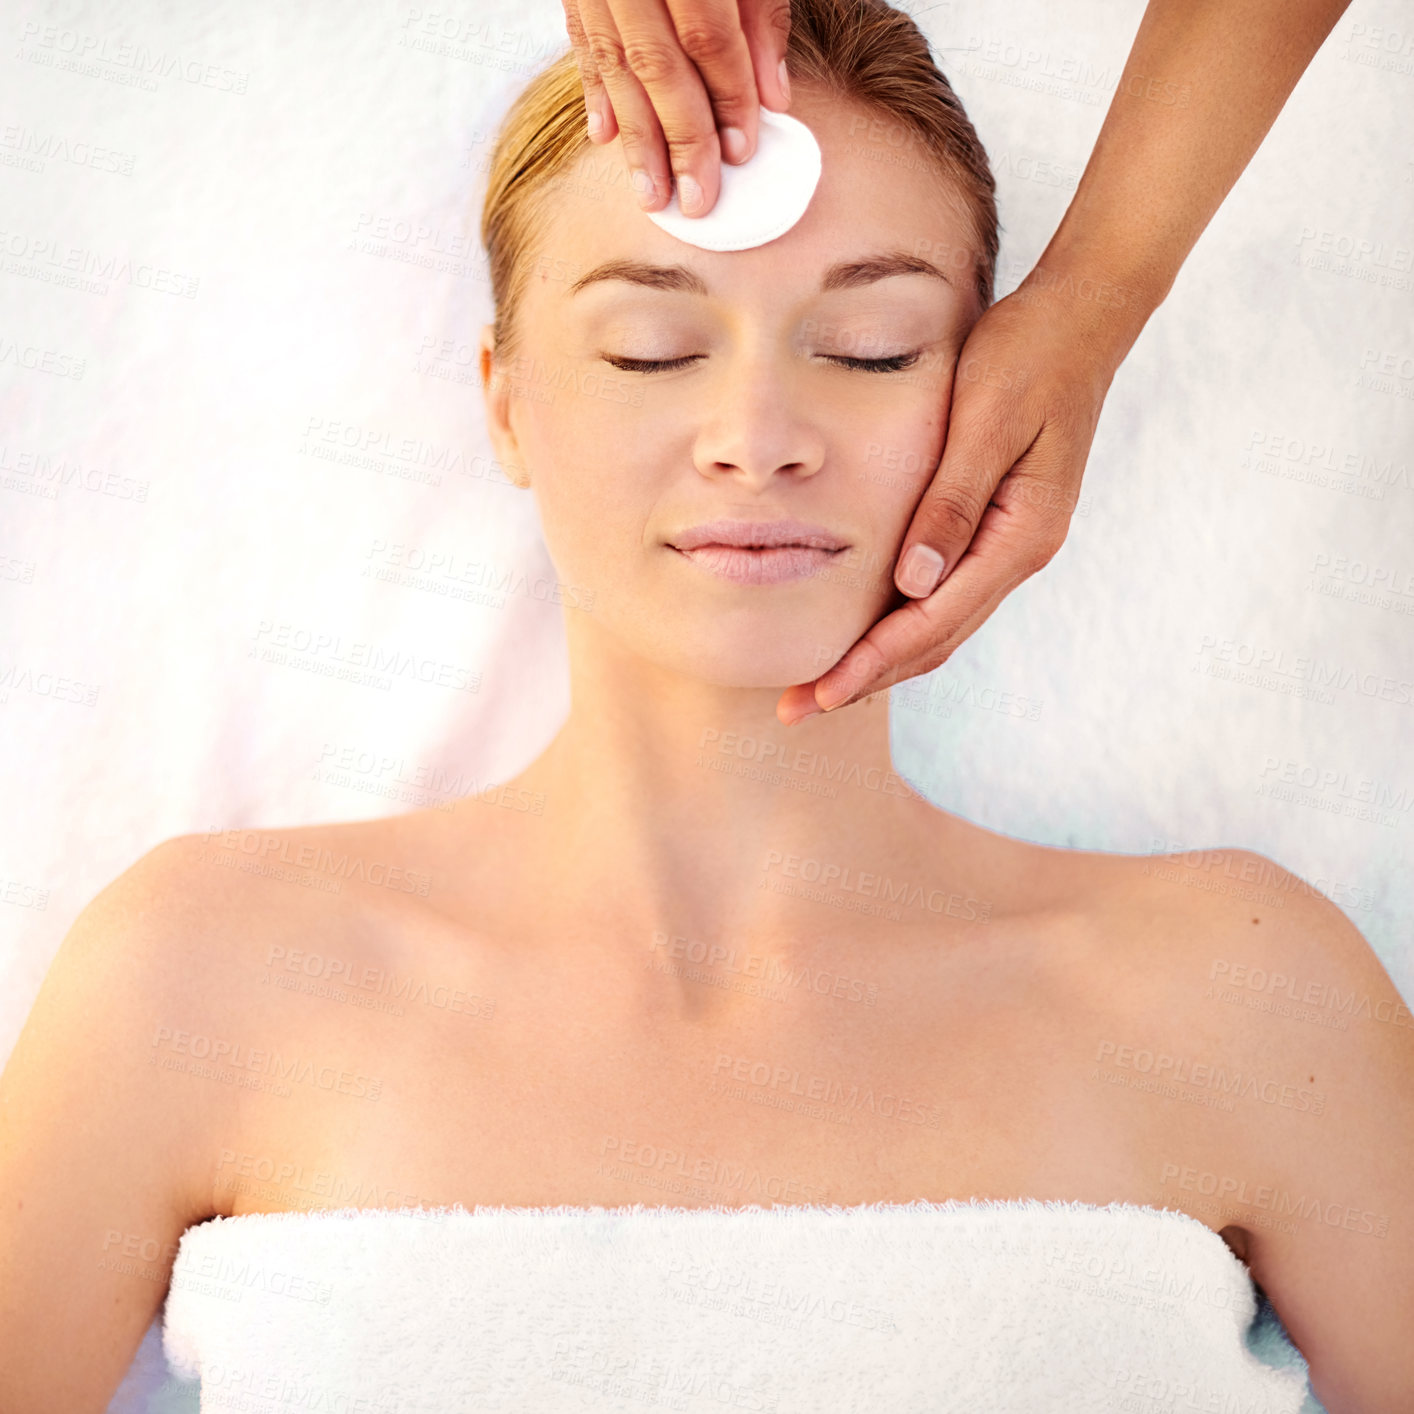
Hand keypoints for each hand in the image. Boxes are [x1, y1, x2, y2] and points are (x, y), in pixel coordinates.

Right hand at [561, 0, 791, 216]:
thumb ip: (761, 15)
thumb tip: (773, 97)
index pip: (708, 39)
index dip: (729, 98)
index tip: (742, 152)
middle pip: (658, 67)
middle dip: (681, 140)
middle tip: (697, 200)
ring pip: (615, 67)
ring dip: (636, 138)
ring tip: (652, 195)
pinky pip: (581, 42)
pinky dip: (595, 92)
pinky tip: (605, 137)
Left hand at [777, 271, 1131, 725]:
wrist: (1081, 319)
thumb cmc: (1029, 356)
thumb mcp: (985, 422)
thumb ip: (950, 505)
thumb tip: (912, 586)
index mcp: (1019, 536)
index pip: (932, 622)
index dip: (871, 663)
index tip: (818, 693)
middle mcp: (1019, 552)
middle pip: (935, 640)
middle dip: (866, 678)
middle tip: (797, 708)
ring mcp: (1011, 544)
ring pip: (940, 625)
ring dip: (882, 661)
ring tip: (821, 687)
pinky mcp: (997, 527)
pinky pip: (945, 595)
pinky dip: (901, 624)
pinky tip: (864, 634)